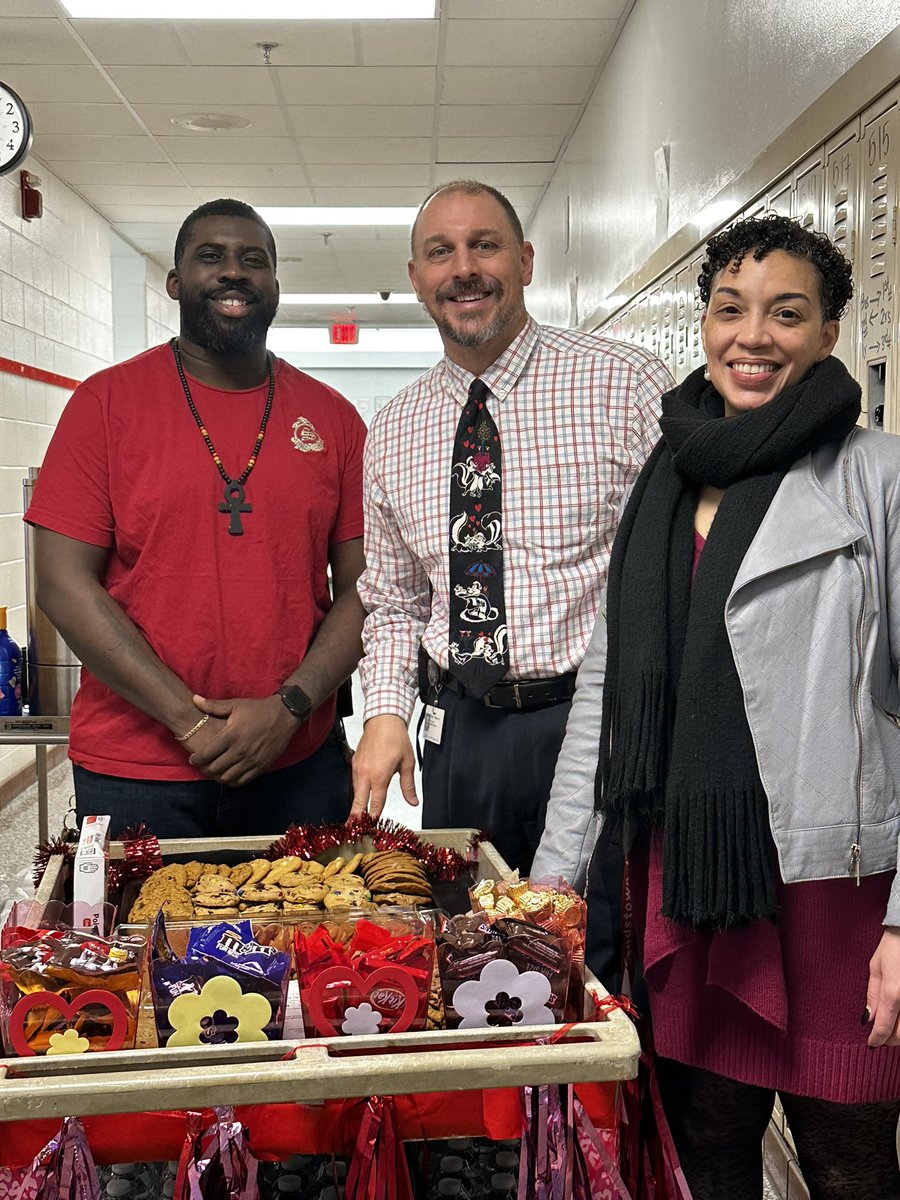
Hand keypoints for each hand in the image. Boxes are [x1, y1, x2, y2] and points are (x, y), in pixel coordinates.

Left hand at [185, 694, 297, 786]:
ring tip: (217, 769)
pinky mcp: (261, 766)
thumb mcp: (236, 704)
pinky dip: (233, 780)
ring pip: (228, 777)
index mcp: (231, 735)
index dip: (196, 759)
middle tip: (204, 765)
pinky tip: (231, 773)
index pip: (207, 754)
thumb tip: (194, 699)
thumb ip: (213, 705)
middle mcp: (240, 750)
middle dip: (206, 768)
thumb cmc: (258, 709)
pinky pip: (243, 781)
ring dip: (219, 775)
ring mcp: (252, 760)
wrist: (285, 715)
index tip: (193, 758)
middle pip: (215, 768)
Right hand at [351, 714, 417, 818]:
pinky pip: (354, 781)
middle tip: (353, 830)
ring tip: (356, 819)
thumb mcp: (407, 763)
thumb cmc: (396, 739)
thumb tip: (413, 802)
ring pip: (355, 792)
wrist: (383, 720)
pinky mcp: (354, 763)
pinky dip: (357, 791)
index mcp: (380, 775)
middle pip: (358, 802)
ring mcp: (358, 768)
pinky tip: (360, 797)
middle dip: (355, 818)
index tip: (371, 828)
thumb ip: (408, 786)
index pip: (375, 803)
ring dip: (356, 805)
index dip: (373, 817)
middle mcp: (365, 774)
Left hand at [865, 926, 899, 1046]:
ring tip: (891, 1029)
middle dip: (890, 1040)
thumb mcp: (876, 967)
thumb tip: (869, 1018)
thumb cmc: (894, 946)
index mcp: (894, 992)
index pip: (885, 1027)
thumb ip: (874, 995)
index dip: (877, 1039)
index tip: (871, 1044)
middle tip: (881, 1037)